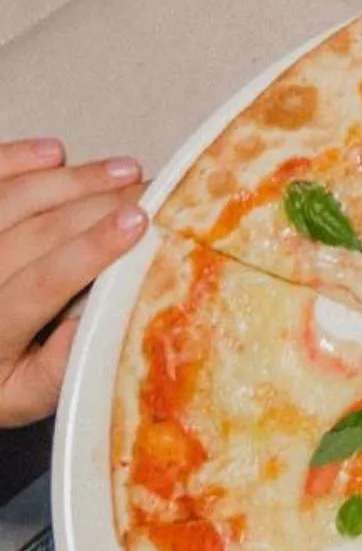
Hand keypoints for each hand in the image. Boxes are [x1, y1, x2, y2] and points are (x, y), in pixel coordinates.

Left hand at [0, 137, 145, 427]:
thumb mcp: (18, 397)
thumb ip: (54, 373)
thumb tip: (94, 327)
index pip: (41, 283)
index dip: (90, 250)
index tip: (140, 222)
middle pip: (35, 233)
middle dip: (100, 206)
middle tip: (157, 191)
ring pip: (12, 199)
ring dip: (72, 179)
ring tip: (126, 170)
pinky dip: (16, 159)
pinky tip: (55, 152)